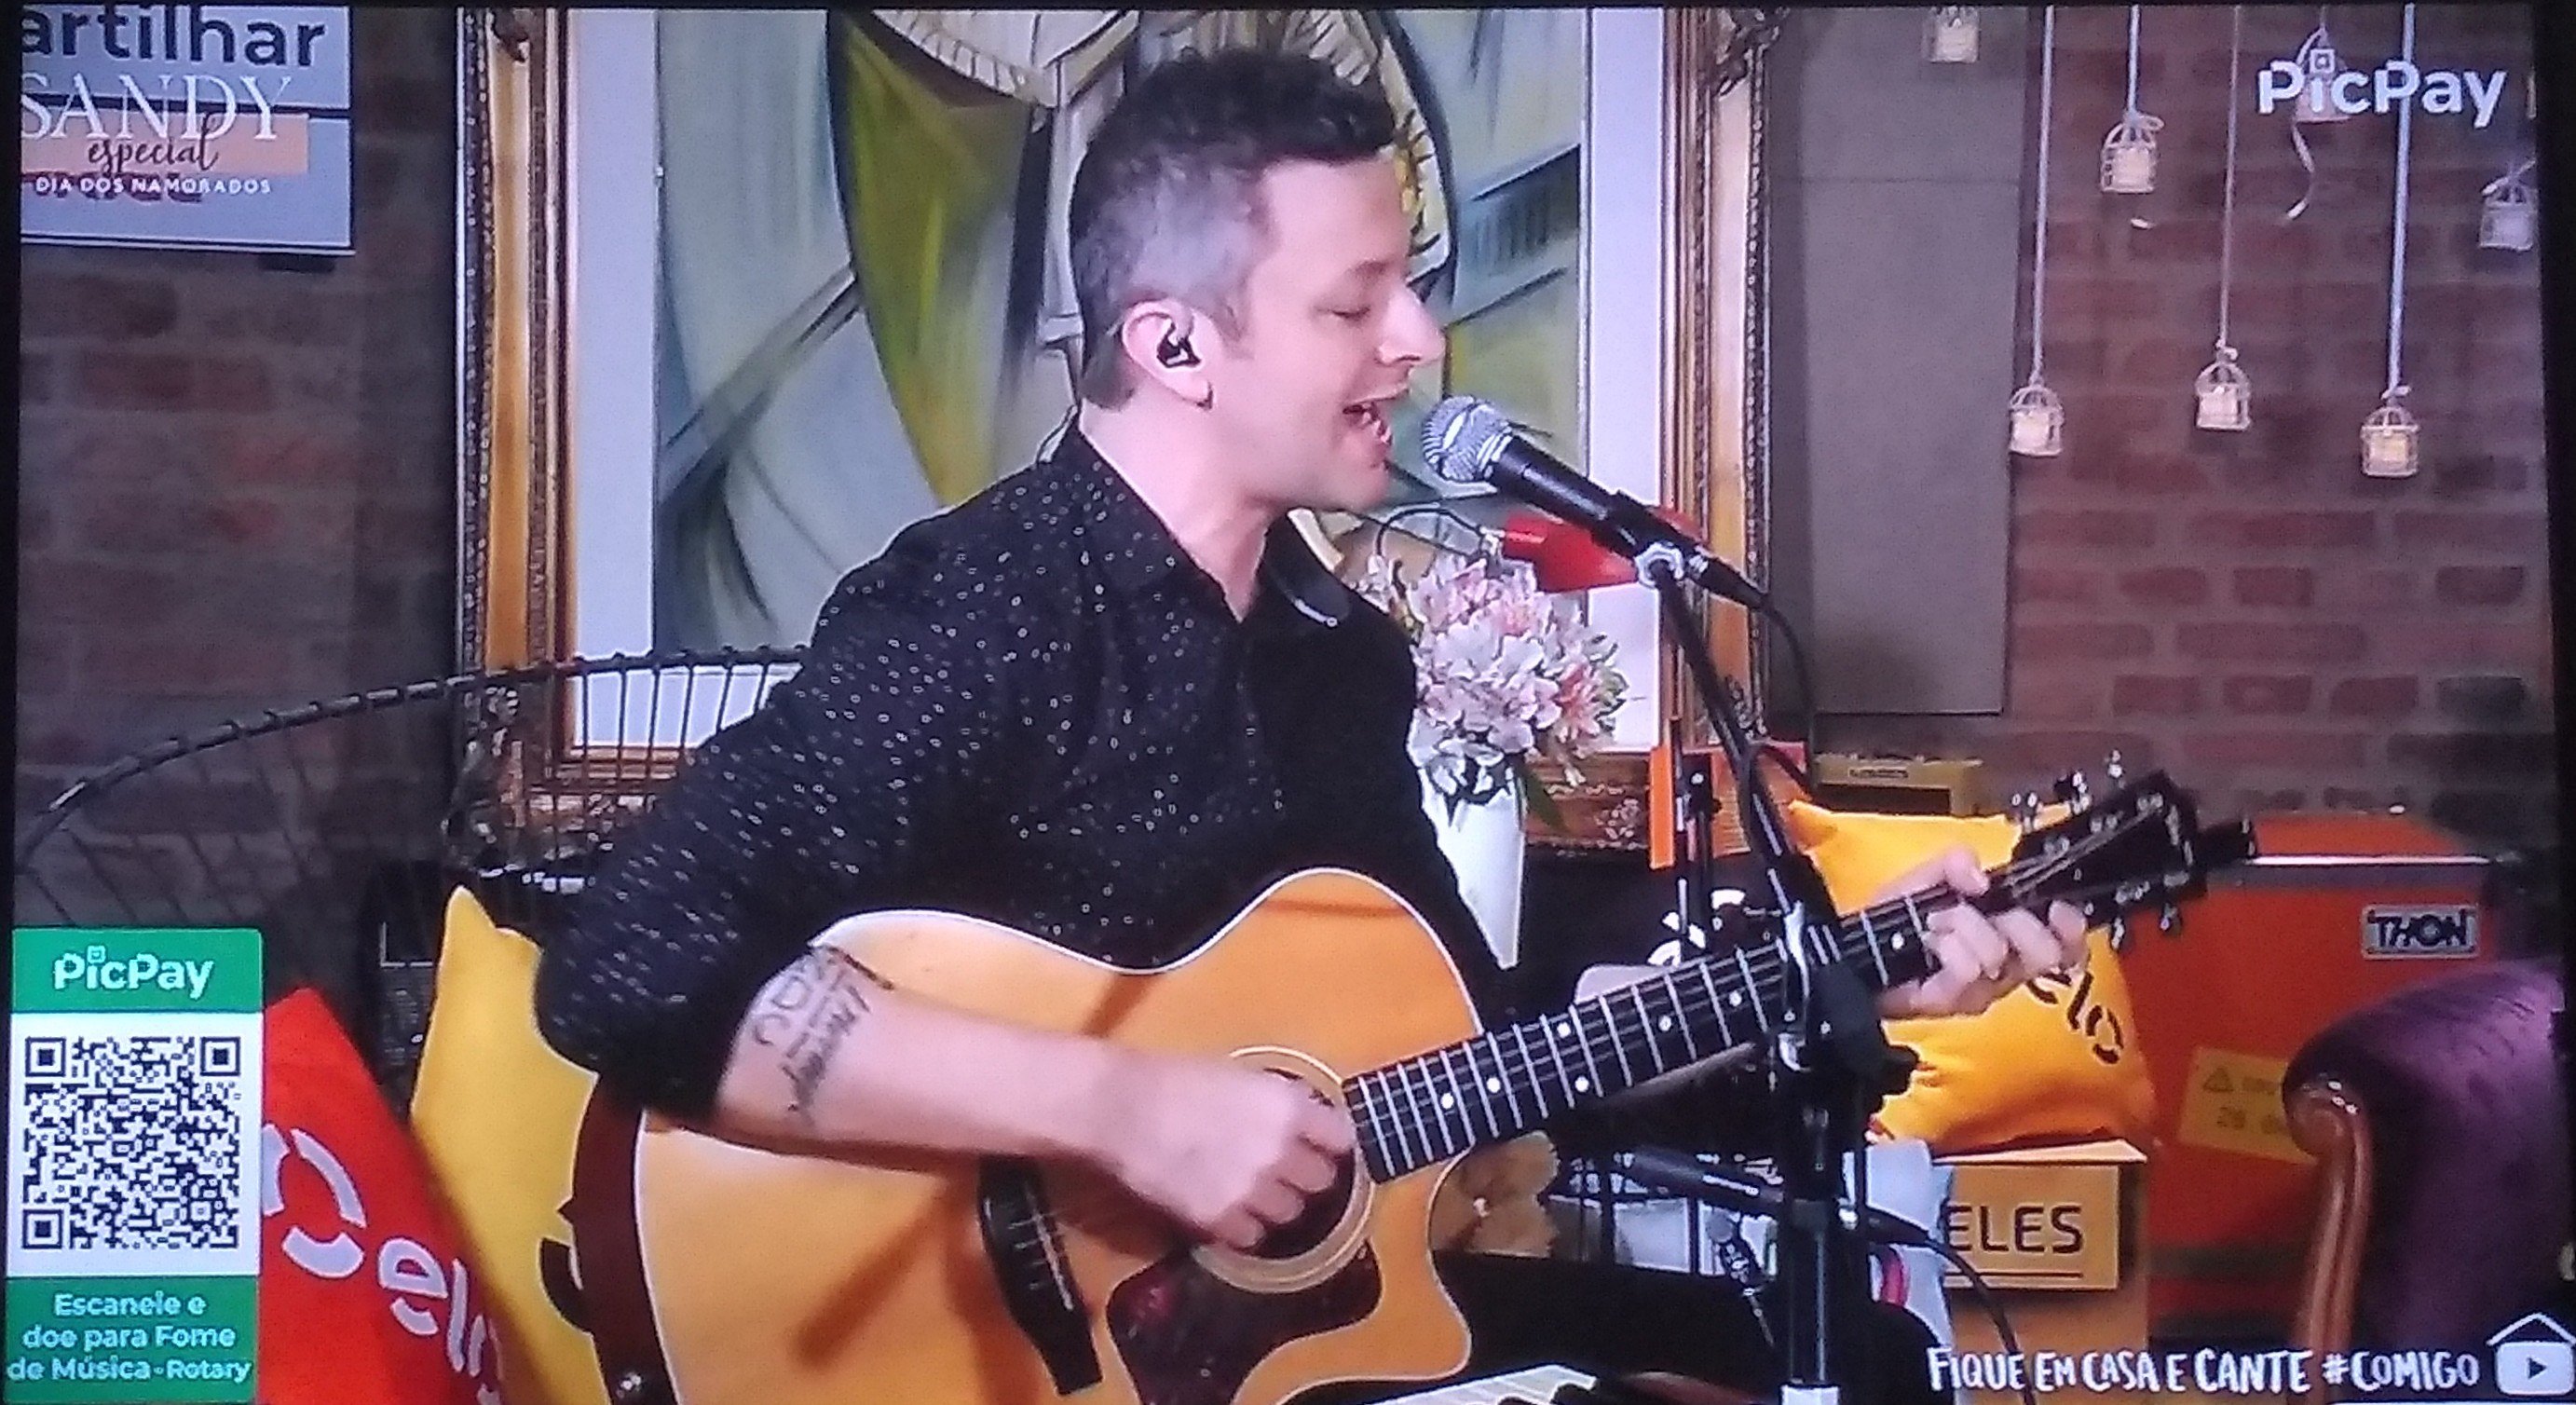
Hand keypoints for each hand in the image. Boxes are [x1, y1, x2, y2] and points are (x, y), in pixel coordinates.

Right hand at [1084, 1050, 1354, 1251]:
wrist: (1123, 1108)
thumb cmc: (1175, 1080)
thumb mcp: (1240, 1079)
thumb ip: (1277, 1105)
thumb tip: (1303, 1123)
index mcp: (1288, 1106)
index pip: (1342, 1139)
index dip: (1333, 1145)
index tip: (1324, 1149)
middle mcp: (1280, 1150)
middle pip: (1322, 1181)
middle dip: (1307, 1178)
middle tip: (1286, 1173)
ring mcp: (1252, 1188)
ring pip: (1290, 1213)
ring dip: (1276, 1205)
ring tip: (1252, 1193)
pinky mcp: (1220, 1219)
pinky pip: (1251, 1237)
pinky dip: (1243, 1228)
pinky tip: (1226, 1210)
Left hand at [1872, 845, 2087, 1019]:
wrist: (1861, 948)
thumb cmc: (1901, 915)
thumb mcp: (1931, 875)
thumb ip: (1958, 862)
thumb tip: (1982, 879)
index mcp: (2012, 932)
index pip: (2068, 942)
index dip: (2072, 928)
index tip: (2058, 910)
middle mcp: (2007, 965)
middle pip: (2046, 953)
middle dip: (2014, 922)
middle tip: (1979, 911)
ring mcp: (1984, 989)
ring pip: (1997, 954)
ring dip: (1962, 928)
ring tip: (1937, 925)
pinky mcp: (1957, 1002)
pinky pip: (1967, 970)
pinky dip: (1945, 946)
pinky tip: (1929, 942)